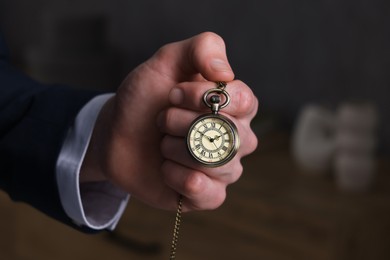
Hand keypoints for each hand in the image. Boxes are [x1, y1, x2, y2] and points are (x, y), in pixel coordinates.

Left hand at [81, 32, 257, 211]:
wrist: (117, 132)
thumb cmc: (146, 98)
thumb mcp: (167, 61)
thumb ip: (202, 48)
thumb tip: (226, 72)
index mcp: (235, 106)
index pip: (242, 101)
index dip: (202, 98)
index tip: (173, 94)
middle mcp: (236, 138)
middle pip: (229, 134)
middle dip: (181, 123)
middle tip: (161, 119)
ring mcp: (223, 168)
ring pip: (215, 164)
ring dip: (175, 149)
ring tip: (162, 143)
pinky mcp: (207, 194)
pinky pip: (208, 193)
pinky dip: (178, 178)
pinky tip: (165, 168)